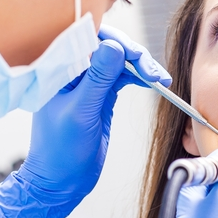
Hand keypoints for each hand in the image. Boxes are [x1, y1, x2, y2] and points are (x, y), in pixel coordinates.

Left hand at [0, 26, 168, 217]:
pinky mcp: (101, 93)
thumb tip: (114, 46)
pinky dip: (139, 76)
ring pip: (118, 60)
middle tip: (151, 71)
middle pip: (107, 45)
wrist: (61, 181)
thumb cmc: (59, 151)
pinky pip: (123, 75)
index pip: (84, 36)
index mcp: (57, 68)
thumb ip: (97, 79)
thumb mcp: (80, 112)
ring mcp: (88, 81)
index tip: (132, 53)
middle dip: (132, 53)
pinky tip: (152, 81)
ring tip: (160, 79)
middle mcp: (72, 70)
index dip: (111, 38)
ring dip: (141, 65)